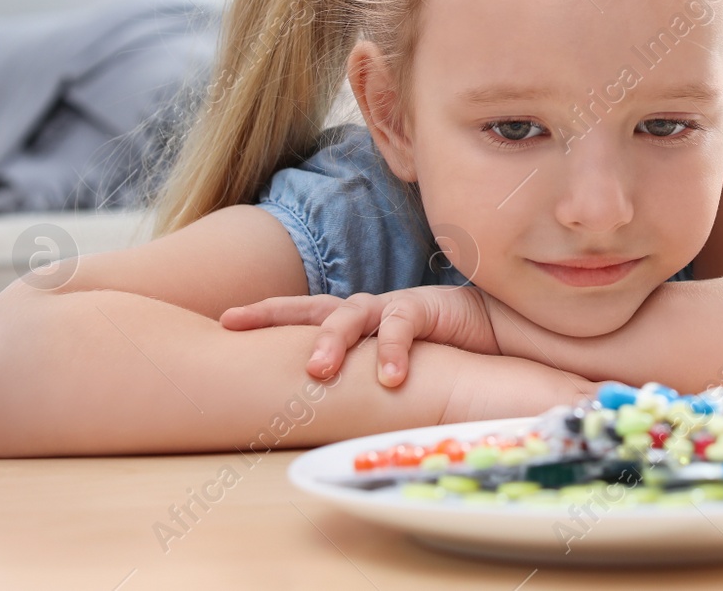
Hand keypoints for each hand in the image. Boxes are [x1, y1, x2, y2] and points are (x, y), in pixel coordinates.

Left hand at [220, 286, 499, 385]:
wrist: (500, 332)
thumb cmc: (441, 354)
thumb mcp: (392, 370)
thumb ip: (360, 383)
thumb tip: (318, 416)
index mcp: (355, 324)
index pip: (301, 313)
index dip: (264, 314)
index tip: (222, 321)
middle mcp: (367, 311)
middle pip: (311, 306)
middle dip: (272, 315)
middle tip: (234, 327)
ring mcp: (394, 307)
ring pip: (350, 314)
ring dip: (330, 340)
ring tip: (318, 371)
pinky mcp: (426, 306)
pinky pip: (402, 326)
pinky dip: (393, 352)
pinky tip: (390, 380)